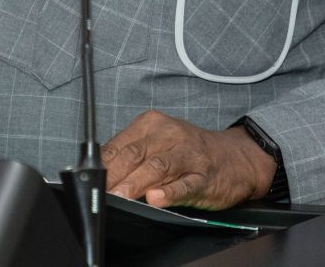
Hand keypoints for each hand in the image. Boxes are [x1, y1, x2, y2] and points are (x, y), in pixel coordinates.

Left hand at [102, 110, 276, 210]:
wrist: (235, 157)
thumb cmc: (189, 151)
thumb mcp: (158, 142)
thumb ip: (131, 153)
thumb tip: (99, 172)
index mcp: (152, 125)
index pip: (120, 145)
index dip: (102, 165)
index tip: (89, 181)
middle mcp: (170, 136)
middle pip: (135, 154)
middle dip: (114, 175)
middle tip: (101, 192)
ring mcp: (188, 155)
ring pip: (157, 167)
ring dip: (136, 183)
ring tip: (121, 195)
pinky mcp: (204, 177)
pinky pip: (185, 185)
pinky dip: (169, 192)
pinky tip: (157, 198)